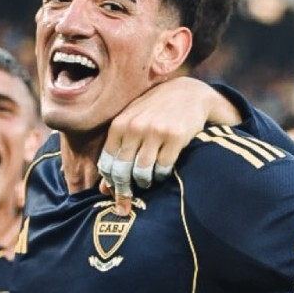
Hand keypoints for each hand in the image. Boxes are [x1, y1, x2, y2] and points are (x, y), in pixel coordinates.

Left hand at [98, 77, 242, 213]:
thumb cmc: (156, 111)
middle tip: (130, 199)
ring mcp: (155, 132)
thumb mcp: (133, 123)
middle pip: (122, 170)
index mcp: (119, 124)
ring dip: (144, 182)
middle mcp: (135, 127)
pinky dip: (162, 176)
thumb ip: (118, 150)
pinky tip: (163, 173)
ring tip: (148, 182)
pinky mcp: (175, 137)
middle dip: (125, 190)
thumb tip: (104, 189)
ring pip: (142, 171)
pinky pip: (163, 168)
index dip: (110, 183)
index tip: (116, 193)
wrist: (188, 94)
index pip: (107, 162)